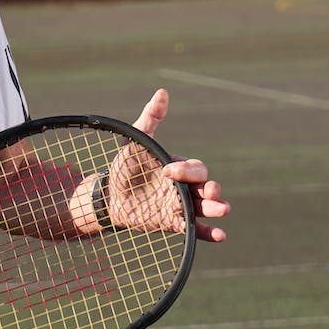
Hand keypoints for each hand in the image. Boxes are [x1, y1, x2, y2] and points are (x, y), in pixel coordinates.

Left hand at [115, 89, 228, 241]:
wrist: (107, 195)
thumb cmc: (124, 167)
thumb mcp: (137, 141)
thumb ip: (151, 118)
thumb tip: (163, 92)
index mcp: (179, 167)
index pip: (194, 167)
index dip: (185, 170)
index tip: (165, 172)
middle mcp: (184, 186)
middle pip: (206, 186)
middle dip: (210, 188)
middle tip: (209, 191)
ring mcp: (180, 205)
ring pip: (205, 207)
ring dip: (215, 208)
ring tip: (221, 209)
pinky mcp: (174, 222)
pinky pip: (195, 229)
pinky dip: (208, 232)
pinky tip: (219, 236)